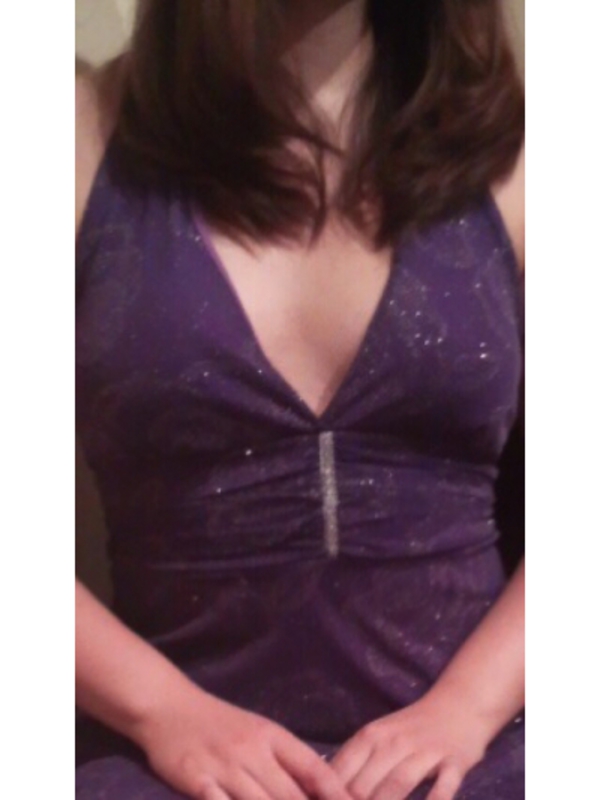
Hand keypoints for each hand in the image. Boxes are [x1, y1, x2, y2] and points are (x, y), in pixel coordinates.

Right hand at [135, 687, 353, 799]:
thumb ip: (285, 758)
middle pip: (289, 795)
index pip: (311, 767)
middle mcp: (252, 751)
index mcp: (271, 736)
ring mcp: (225, 768)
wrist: (170, 707)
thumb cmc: (218, 722)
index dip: (335, 793)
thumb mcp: (256, 731)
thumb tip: (321, 786)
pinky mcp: (197, 781)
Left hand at [329, 692, 490, 799]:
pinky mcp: (454, 763)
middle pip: (364, 785)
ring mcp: (425, 753)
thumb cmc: (411, 728)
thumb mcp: (379, 736)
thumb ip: (354, 763)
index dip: (328, 797)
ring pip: (398, 784)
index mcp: (370, 737)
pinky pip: (443, 788)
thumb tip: (319, 791)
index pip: (340, 772)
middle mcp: (394, 743)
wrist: (458, 705)